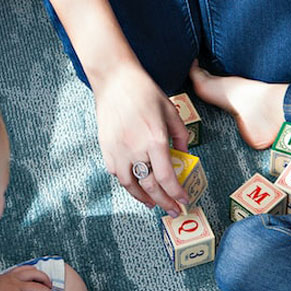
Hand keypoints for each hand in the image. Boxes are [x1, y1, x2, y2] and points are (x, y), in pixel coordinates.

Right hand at [93, 63, 189, 215]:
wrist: (114, 80)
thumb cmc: (145, 92)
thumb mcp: (171, 111)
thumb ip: (180, 136)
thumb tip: (184, 156)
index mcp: (155, 139)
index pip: (167, 178)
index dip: (176, 194)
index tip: (184, 201)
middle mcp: (135, 149)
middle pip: (151, 187)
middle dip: (164, 202)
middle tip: (173, 210)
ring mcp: (118, 151)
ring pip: (131, 186)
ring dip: (144, 198)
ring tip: (154, 203)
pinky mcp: (106, 149)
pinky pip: (118, 174)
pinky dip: (128, 184)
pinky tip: (137, 185)